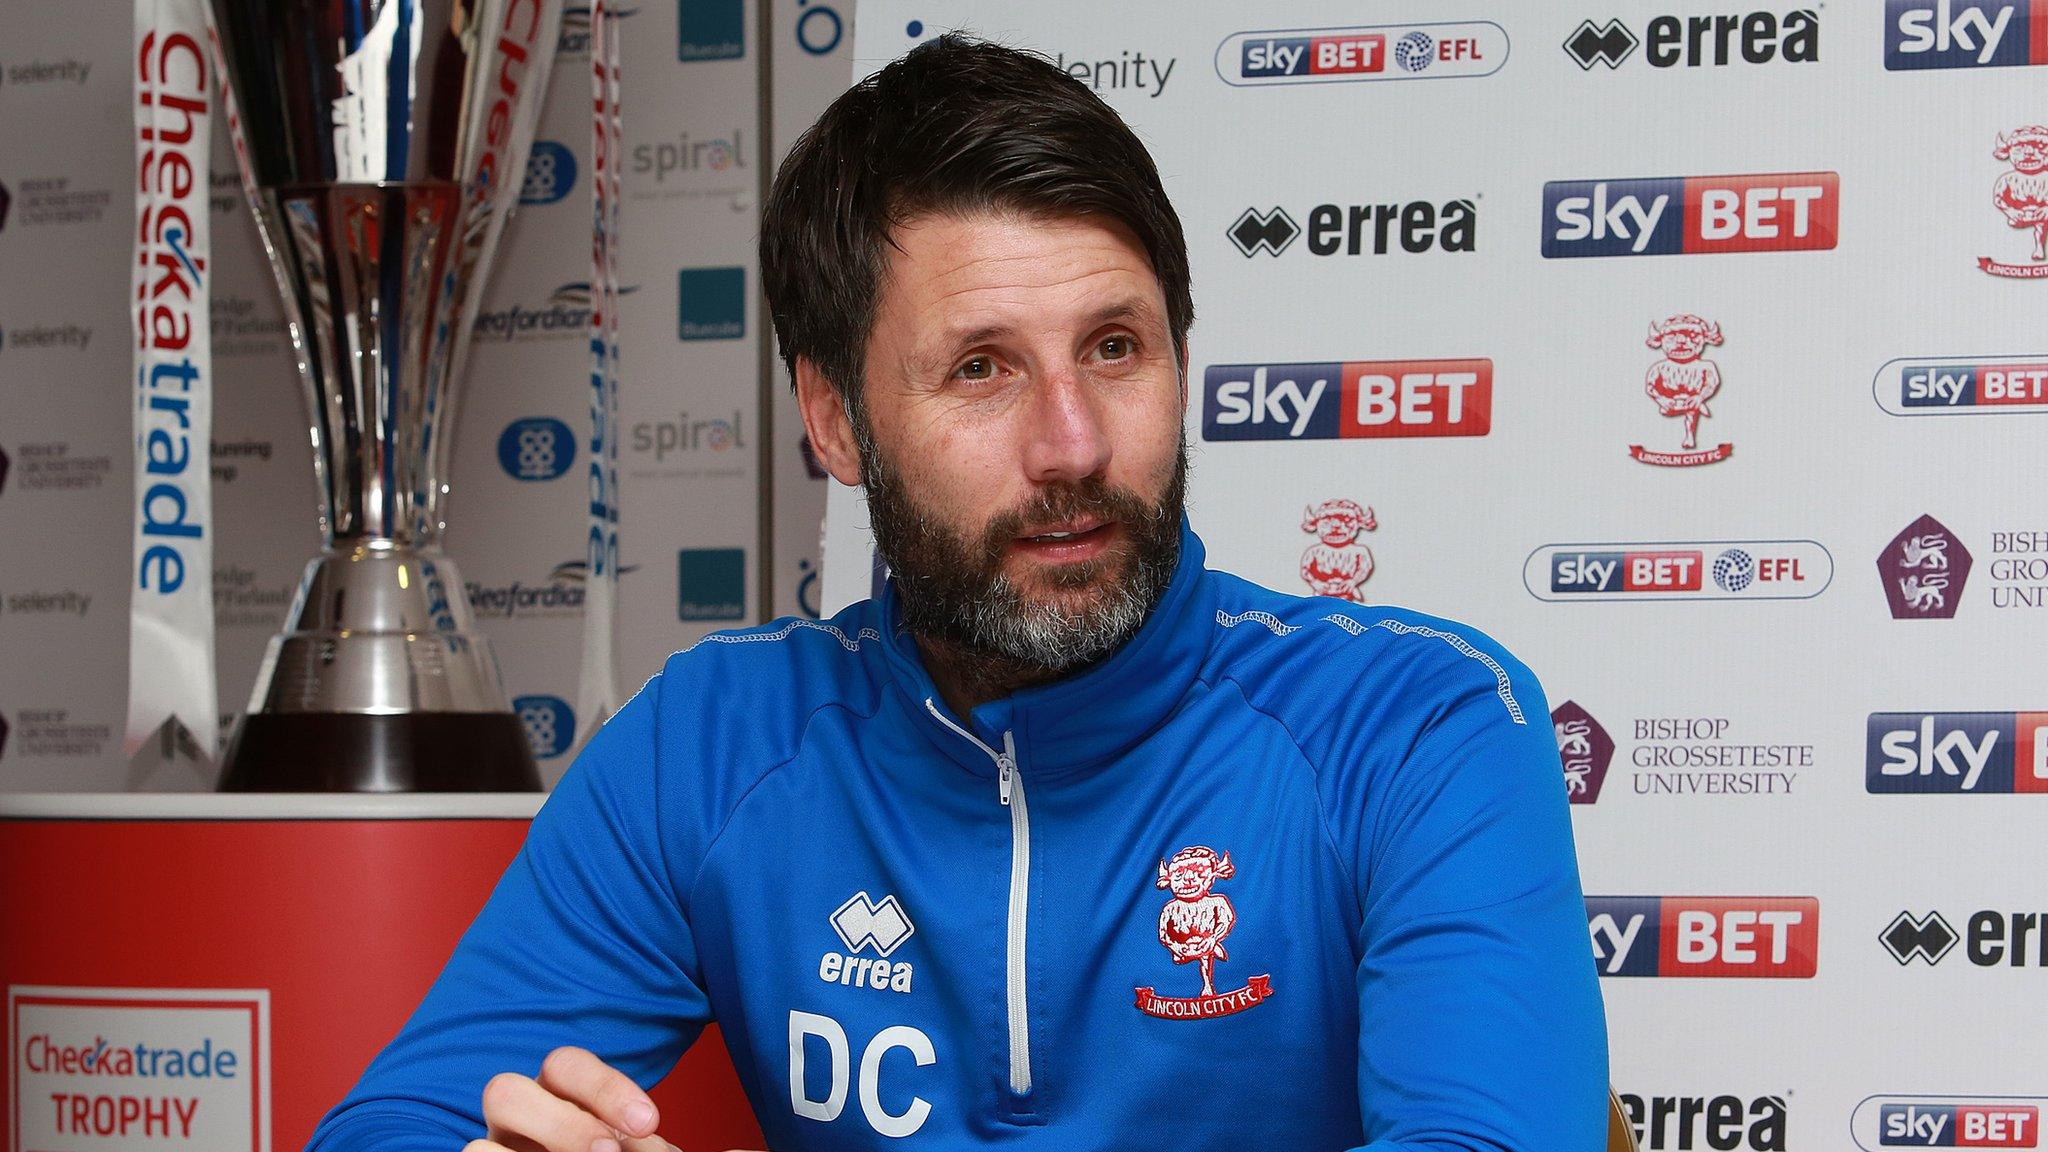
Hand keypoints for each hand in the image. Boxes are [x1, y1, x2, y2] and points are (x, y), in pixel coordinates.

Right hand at [467, 1045, 674, 1151]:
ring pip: (477, 1145)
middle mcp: (519, 1116)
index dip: (605, 1088)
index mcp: (557, 1092)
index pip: (566, 1066)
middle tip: (608, 1151)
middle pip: (506, 1092)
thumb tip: (623, 1144)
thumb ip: (634, 1142)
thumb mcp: (633, 1149)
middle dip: (561, 1125)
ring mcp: (498, 1148)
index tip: (647, 1121)